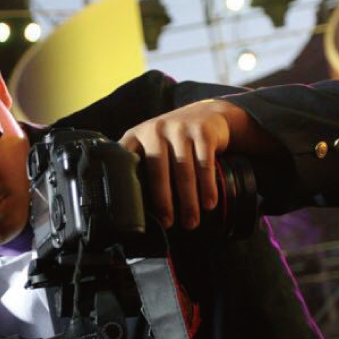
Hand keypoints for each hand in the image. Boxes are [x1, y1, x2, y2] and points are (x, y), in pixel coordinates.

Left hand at [119, 99, 268, 229]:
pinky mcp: (202, 131)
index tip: (135, 213)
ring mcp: (179, 128)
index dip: (130, 188)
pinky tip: (209, 203)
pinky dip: (207, 187)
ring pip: (183, 171)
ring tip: (191, 221)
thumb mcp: (151, 146)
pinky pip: (204, 164)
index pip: (128, 163)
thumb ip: (139, 166)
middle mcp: (155, 129)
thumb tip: (129, 206)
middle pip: (158, 171)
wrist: (207, 114)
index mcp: (136, 136)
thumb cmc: (173, 140)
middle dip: (163, 202)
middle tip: (168, 224)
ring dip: (188, 201)